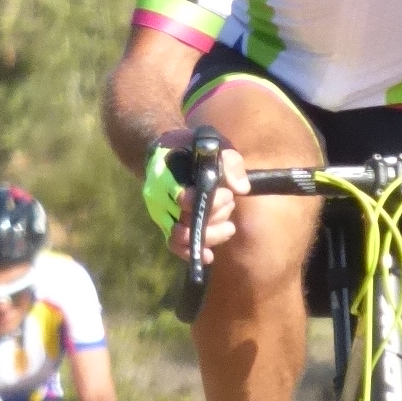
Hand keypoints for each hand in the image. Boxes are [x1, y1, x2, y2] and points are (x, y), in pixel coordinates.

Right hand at [143, 127, 249, 260]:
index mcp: (166, 176)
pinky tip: (209, 256)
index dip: (204, 202)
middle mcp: (160, 199)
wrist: (166, 154)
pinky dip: (192, 252)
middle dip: (214, 215)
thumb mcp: (212, 144)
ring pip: (182, 237)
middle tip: (229, 201)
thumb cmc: (191, 147)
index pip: (181, 197)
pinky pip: (176, 246)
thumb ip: (229, 162)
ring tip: (229, 226)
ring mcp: (162, 215)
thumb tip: (241, 189)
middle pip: (185, 221)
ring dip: (211, 234)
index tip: (226, 194)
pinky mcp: (167, 226)